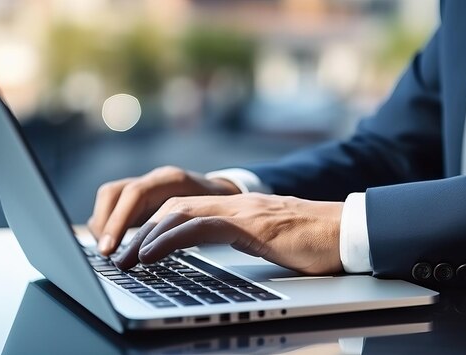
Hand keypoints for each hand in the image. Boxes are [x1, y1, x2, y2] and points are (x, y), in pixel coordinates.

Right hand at [88, 166, 239, 254]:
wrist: (228, 193)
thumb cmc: (226, 206)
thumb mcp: (219, 216)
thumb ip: (202, 229)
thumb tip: (180, 247)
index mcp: (173, 180)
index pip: (136, 194)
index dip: (121, 221)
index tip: (113, 249)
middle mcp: (155, 180)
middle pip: (116, 193)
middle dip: (107, 225)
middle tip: (106, 255)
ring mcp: (146, 187)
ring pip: (111, 197)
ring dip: (105, 224)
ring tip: (108, 252)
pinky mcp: (141, 199)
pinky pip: (115, 206)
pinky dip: (110, 225)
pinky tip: (115, 247)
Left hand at [112, 193, 343, 274]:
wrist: (347, 231)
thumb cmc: (314, 241)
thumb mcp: (270, 238)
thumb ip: (245, 236)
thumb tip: (227, 247)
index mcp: (237, 208)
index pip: (184, 208)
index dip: (154, 226)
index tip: (133, 248)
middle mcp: (235, 204)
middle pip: (173, 208)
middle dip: (140, 231)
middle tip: (118, 257)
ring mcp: (242, 211)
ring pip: (180, 213)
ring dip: (147, 237)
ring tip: (126, 259)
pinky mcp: (251, 224)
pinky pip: (201, 226)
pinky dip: (170, 239)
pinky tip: (152, 255)